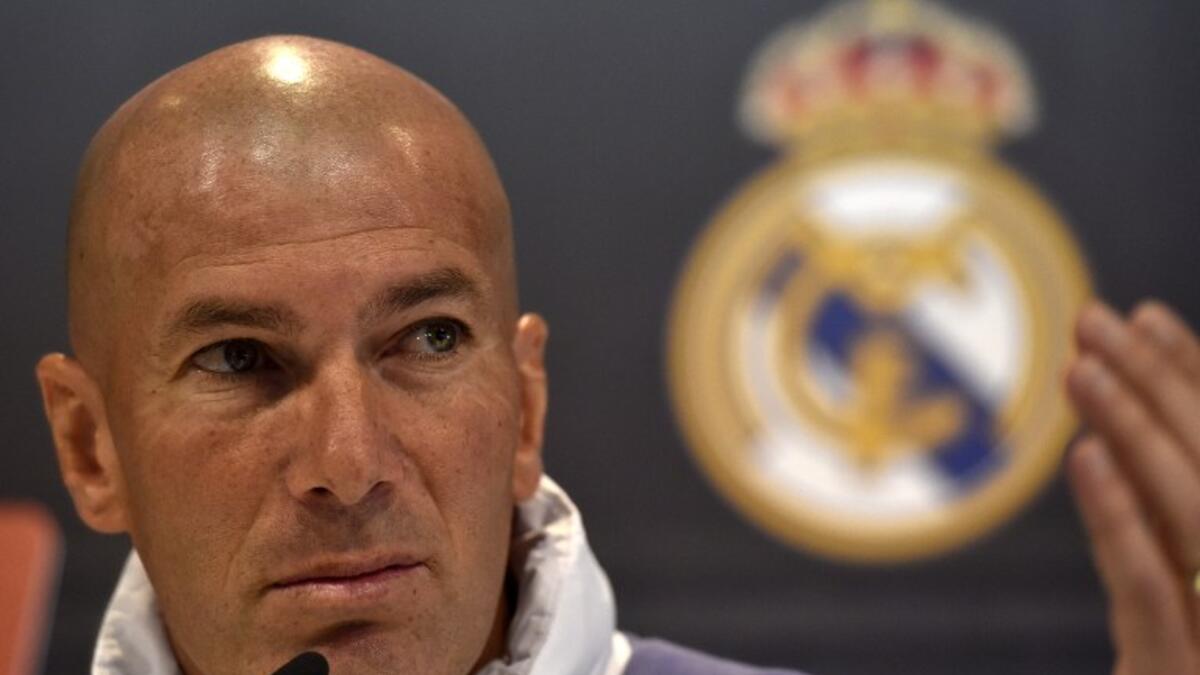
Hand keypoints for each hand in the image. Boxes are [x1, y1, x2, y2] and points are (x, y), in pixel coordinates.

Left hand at [1065, 299, 1199, 673]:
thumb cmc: (1171, 663)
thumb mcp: (1169, 621)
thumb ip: (1152, 551)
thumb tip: (1110, 468)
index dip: (1190, 386)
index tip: (1147, 324)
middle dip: (1156, 386)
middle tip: (1100, 315)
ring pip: (1187, 510)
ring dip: (1133, 428)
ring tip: (1085, 360)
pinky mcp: (1181, 666)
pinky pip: (1153, 587)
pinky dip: (1120, 519)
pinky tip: (1085, 461)